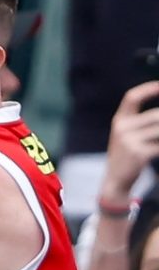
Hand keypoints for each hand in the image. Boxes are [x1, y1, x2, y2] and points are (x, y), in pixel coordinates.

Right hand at [105, 86, 158, 210]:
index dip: (148, 89)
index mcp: (118, 121)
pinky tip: (158, 149)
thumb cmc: (126, 155)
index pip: (132, 97)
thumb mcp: (126, 135)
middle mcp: (121, 128)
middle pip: (156, 115)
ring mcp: (129, 141)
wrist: (115, 181)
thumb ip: (141, 121)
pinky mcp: (138, 154)